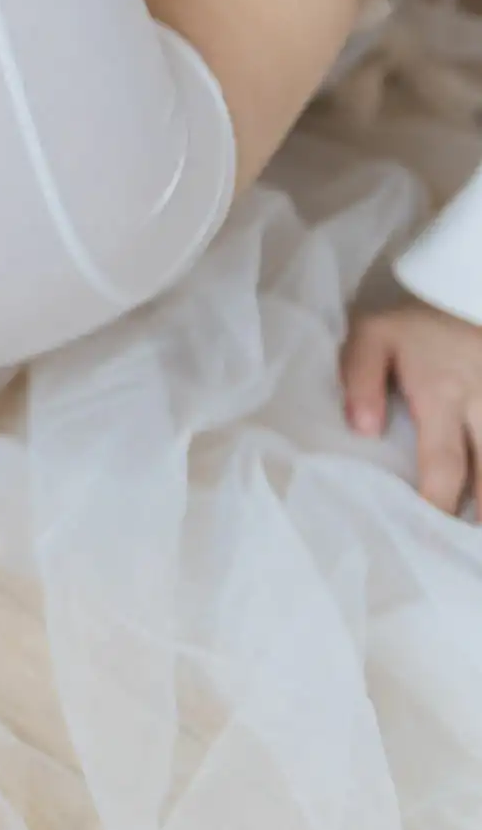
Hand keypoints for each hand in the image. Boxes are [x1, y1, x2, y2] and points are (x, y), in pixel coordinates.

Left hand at [343, 299, 481, 513]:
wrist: (470, 284)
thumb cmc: (419, 319)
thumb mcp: (374, 334)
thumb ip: (360, 379)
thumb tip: (363, 430)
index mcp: (443, 397)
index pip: (444, 465)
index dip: (437, 503)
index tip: (429, 534)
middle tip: (465, 545)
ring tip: (476, 531)